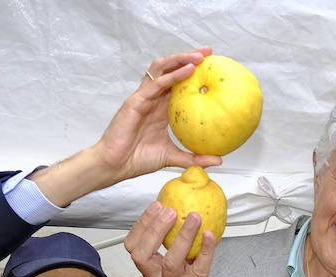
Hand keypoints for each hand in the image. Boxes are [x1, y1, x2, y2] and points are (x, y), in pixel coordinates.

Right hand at [87, 49, 222, 188]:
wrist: (116, 165)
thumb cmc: (138, 159)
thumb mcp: (173, 157)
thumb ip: (194, 157)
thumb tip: (219, 159)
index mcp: (161, 108)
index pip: (178, 83)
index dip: (193, 72)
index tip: (212, 67)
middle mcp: (153, 99)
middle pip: (170, 69)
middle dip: (188, 57)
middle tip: (208, 52)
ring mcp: (144, 97)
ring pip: (161, 69)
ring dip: (180, 59)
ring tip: (199, 56)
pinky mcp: (136, 101)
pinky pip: (156, 84)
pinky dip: (172, 75)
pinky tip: (188, 70)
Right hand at [125, 202, 216, 276]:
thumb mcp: (169, 274)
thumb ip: (172, 251)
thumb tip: (184, 218)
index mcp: (150, 271)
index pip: (134, 247)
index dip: (141, 225)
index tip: (155, 206)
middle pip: (143, 253)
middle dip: (154, 229)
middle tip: (169, 210)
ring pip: (172, 261)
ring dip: (182, 237)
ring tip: (193, 217)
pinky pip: (201, 268)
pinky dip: (206, 250)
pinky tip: (210, 235)